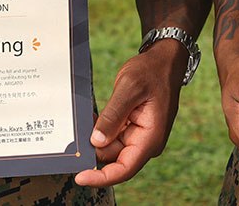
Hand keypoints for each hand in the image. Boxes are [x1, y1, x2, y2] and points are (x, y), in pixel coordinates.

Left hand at [74, 42, 184, 186]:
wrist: (164, 60)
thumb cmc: (152, 71)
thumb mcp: (130, 88)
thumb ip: (113, 115)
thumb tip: (96, 141)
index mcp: (150, 138)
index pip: (124, 169)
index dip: (101, 177)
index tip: (80, 177)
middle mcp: (146, 142)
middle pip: (115, 159)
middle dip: (95, 151)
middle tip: (75, 137)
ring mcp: (140, 136)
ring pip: (111, 148)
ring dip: (97, 139)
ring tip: (86, 121)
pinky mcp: (133, 129)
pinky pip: (113, 137)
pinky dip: (101, 130)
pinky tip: (93, 119)